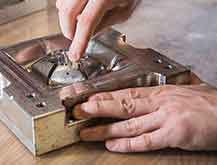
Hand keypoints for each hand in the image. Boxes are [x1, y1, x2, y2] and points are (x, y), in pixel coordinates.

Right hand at [56, 0, 139, 61]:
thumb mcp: (123, 11)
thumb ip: (104, 23)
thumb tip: (88, 35)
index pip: (86, 22)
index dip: (79, 41)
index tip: (75, 55)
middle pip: (67, 12)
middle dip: (68, 31)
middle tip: (75, 40)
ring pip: (62, 5)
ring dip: (66, 20)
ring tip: (78, 23)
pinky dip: (66, 8)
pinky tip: (76, 11)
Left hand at [73, 85, 216, 151]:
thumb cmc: (209, 103)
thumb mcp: (184, 92)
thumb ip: (164, 96)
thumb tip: (149, 97)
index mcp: (161, 92)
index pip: (126, 93)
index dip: (105, 96)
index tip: (88, 98)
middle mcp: (160, 102)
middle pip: (122, 104)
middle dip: (98, 108)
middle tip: (78, 111)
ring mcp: (167, 117)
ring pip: (129, 123)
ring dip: (105, 128)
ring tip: (87, 131)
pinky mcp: (175, 133)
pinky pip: (147, 140)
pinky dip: (128, 143)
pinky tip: (113, 144)